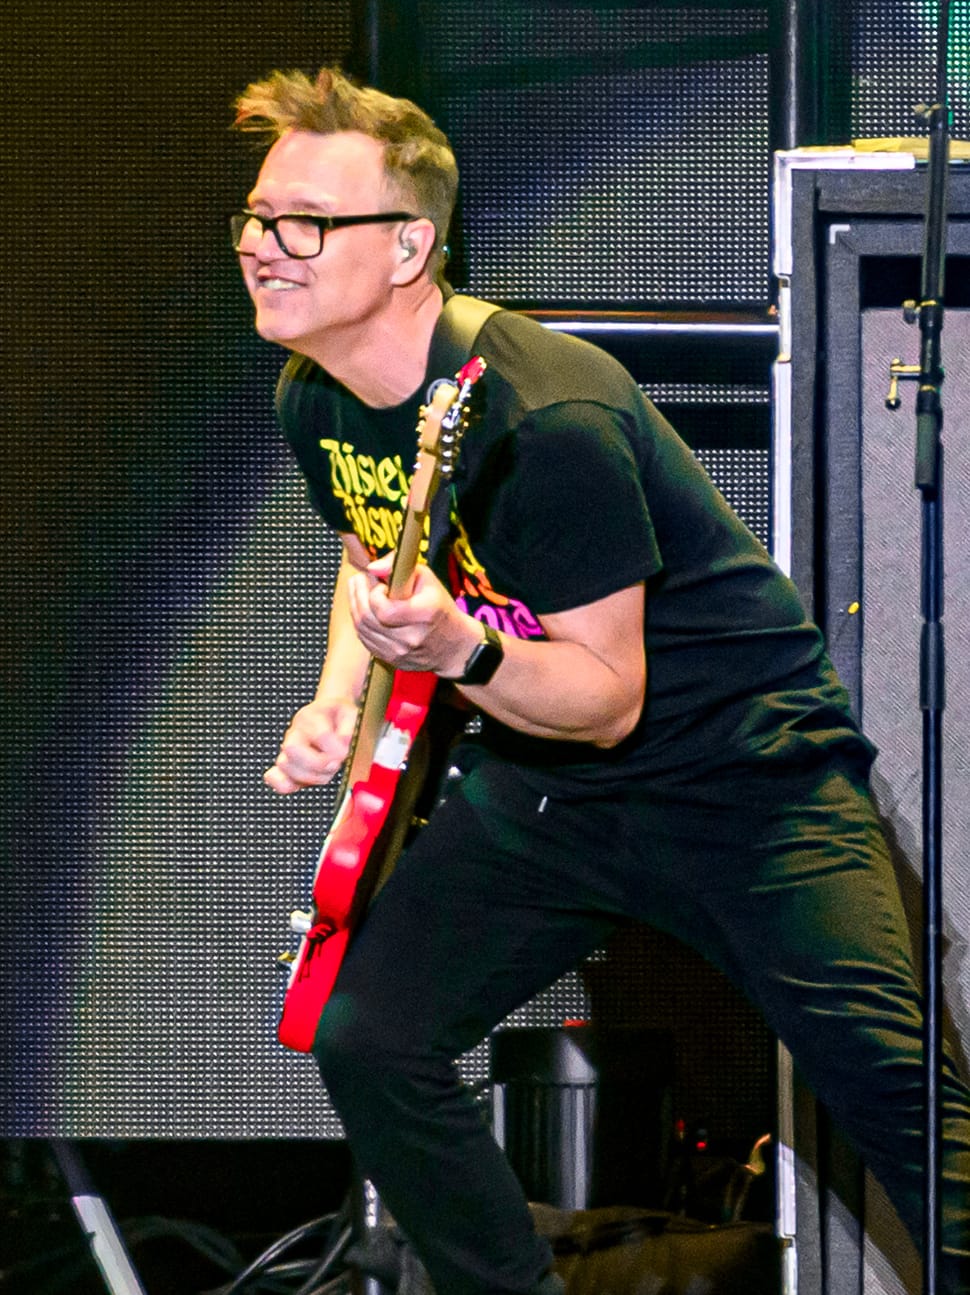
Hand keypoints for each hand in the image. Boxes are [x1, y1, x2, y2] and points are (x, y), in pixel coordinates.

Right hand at [264, 696, 358, 793]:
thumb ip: (348, 728)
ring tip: (325, 772)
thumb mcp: (350, 714)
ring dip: (309, 775)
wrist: (327, 713)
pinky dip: (285, 784)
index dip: (335, 749)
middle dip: (317, 763)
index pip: (320, 735)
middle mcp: (295, 732)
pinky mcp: (286, 764)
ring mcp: (287, 748)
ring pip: (285, 765)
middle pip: (292, 748)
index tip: (344, 753)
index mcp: (311, 717)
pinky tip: (302, 783)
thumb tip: (343, 742)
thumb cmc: (337, 716)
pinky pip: (274, 777)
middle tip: (333, 765)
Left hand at [347, 557, 479, 676]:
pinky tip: (363, 609)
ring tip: (358, 590)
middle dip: (357, 594)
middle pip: (368, 619)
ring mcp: (399, 652)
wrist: (453, 646)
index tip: (380, 585)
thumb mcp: (427, 578)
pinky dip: (360, 623)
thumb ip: (398, 566)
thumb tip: (372, 568)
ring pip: (362, 629)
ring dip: (355, 606)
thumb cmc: (438, 607)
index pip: (384, 610)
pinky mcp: (391, 660)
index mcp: (424, 615)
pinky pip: (365, 640)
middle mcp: (410, 638)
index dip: (374, 594)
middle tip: (359, 579)